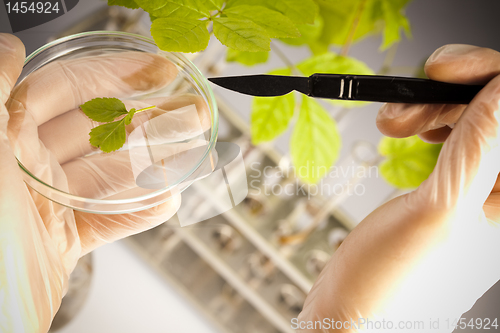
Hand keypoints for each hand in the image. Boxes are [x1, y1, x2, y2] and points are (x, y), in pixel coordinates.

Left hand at [0, 33, 209, 331]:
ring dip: (157, 161)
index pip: (68, 90)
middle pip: (101, 130)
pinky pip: (108, 219)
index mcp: (8, 137)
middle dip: (151, 116)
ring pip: (112, 173)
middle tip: (195, 109)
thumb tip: (7, 45)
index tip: (159, 69)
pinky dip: (140, 209)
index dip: (115, 74)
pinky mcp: (64, 239)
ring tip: (198, 150)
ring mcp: (50, 202)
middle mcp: (29, 164)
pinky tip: (170, 197)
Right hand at [298, 44, 499, 331]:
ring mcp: (475, 197)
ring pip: (473, 126)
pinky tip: (403, 132)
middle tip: (404, 103)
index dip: (492, 83)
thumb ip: (479, 149)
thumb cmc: (388, 285)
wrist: (348, 316)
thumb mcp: (438, 212)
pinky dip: (426, 128)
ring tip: (391, 122)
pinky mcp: (446, 194)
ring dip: (432, 110)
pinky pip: (451, 144)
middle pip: (498, 119)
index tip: (446, 71)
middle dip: (452, 97)